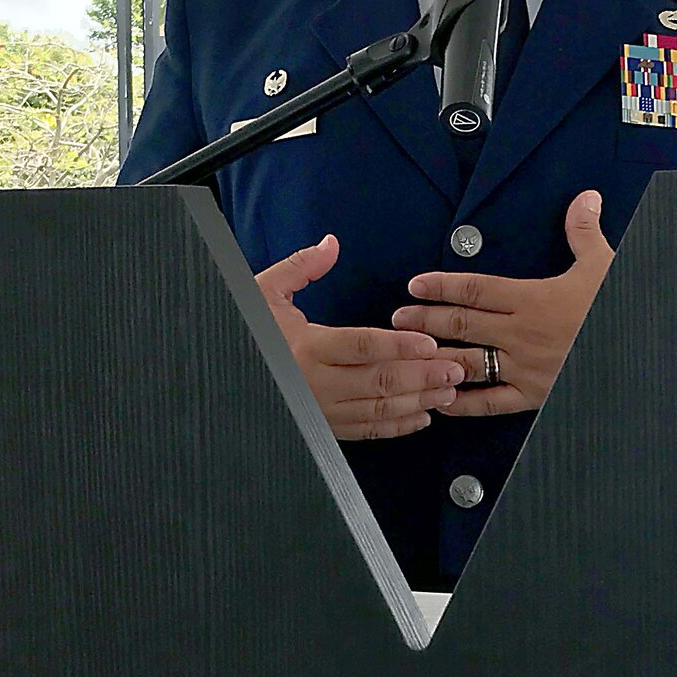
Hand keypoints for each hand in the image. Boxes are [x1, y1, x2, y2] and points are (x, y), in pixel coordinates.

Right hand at [256, 233, 464, 439]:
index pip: (362, 346)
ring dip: (417, 402)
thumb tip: (329, 245)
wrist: (221, 373)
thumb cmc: (246, 333)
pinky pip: (365, 431)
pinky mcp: (322, 427)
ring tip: (448, 390)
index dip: (399, 345)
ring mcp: (320, 409)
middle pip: (379, 381)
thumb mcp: (263, 292)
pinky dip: (395, 426)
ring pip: (377, 409)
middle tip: (456, 367)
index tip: (429, 343)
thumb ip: (300, 267)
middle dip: (422, 376)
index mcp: (306, 347)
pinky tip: (420, 416)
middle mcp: (315, 383)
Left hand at [391, 190, 613, 416]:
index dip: (441, 286)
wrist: (642, 352)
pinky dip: (462, 402)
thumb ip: (585, 234)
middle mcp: (521, 334)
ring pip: (467, 360)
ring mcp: (524, 368)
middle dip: (426, 319)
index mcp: (533, 299)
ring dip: (434, 354)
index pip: (475, 289)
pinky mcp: (533, 396)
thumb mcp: (606, 267)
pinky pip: (490, 401)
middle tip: (398, 316)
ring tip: (408, 351)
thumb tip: (585, 199)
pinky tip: (440, 398)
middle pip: (462, 324)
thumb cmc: (620, 310)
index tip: (416, 284)